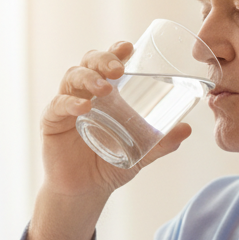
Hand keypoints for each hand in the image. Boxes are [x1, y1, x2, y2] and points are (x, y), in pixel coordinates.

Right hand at [42, 42, 192, 199]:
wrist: (86, 192)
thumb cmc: (110, 165)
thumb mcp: (141, 153)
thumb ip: (162, 142)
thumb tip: (187, 129)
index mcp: (103, 93)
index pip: (107, 63)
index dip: (115, 51)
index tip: (129, 47)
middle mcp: (83, 93)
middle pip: (88, 63)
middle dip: (103, 60)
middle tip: (119, 69)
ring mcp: (66, 105)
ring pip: (72, 78)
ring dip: (89, 78)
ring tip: (105, 88)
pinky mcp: (51, 121)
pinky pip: (58, 105)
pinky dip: (70, 103)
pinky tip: (84, 107)